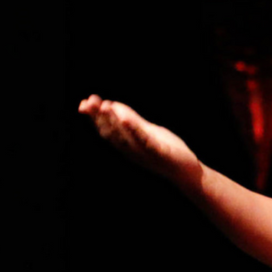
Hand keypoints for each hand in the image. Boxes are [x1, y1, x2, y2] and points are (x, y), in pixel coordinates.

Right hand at [78, 95, 200, 190]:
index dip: (94, 117)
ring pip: (124, 137)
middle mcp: (131, 149)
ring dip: (113, 121)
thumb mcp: (146, 131)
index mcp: (126, 144)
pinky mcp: (158, 152)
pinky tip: (126, 120)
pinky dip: (134, 131)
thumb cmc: (166, 149)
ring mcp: (143, 152)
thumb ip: (131, 119)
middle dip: (98, 117)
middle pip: (110, 132)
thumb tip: (110, 104)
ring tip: (104, 106)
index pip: (105, 129)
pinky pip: (144, 141)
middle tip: (88, 102)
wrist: (187, 170)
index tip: (84, 103)